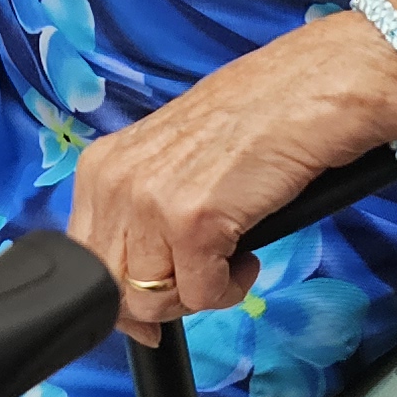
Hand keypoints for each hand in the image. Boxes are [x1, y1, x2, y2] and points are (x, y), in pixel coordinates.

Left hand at [65, 14, 396, 343]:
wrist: (310, 87)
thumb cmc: (252, 120)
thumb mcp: (170, 161)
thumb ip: (143, 211)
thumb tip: (136, 279)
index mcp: (102, 166)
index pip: (87, 262)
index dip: (122, 298)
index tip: (154, 308)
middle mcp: (115, 183)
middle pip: (114, 289)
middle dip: (161, 303)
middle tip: (203, 282)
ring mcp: (152, 203)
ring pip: (153, 300)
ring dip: (199, 294)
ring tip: (230, 262)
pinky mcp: (195, 221)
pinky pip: (201, 294)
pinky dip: (230, 289)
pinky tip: (248, 256)